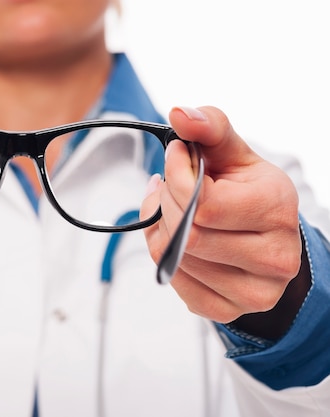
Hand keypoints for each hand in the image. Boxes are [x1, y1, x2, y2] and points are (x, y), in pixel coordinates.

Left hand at [142, 106, 306, 333]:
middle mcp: (273, 258)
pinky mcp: (227, 310)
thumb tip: (179, 113)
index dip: (177, 177)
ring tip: (173, 210)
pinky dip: (165, 254)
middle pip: (186, 233)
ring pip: (174, 258)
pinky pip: (174, 281)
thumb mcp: (234, 153)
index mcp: (277, 210)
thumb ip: (210, 126)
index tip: (175, 158)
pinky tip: (176, 236)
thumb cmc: (247, 192)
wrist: (267, 240)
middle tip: (168, 186)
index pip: (203, 202)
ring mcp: (252, 291)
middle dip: (166, 203)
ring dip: (161, 228)